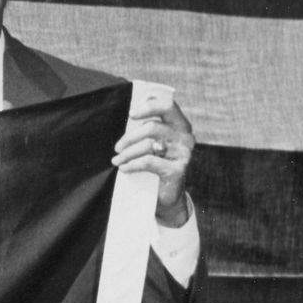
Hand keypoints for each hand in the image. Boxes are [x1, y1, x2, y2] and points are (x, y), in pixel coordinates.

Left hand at [112, 84, 193, 226]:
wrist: (166, 196)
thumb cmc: (156, 165)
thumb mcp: (153, 145)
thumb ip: (146, 130)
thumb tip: (130, 116)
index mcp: (180, 125)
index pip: (168, 106)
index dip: (149, 106)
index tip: (131, 114)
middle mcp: (185, 137)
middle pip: (152, 127)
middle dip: (129, 137)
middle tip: (117, 148)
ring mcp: (183, 153)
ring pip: (148, 145)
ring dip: (127, 153)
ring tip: (117, 160)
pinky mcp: (178, 169)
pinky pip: (149, 162)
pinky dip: (132, 164)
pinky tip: (124, 168)